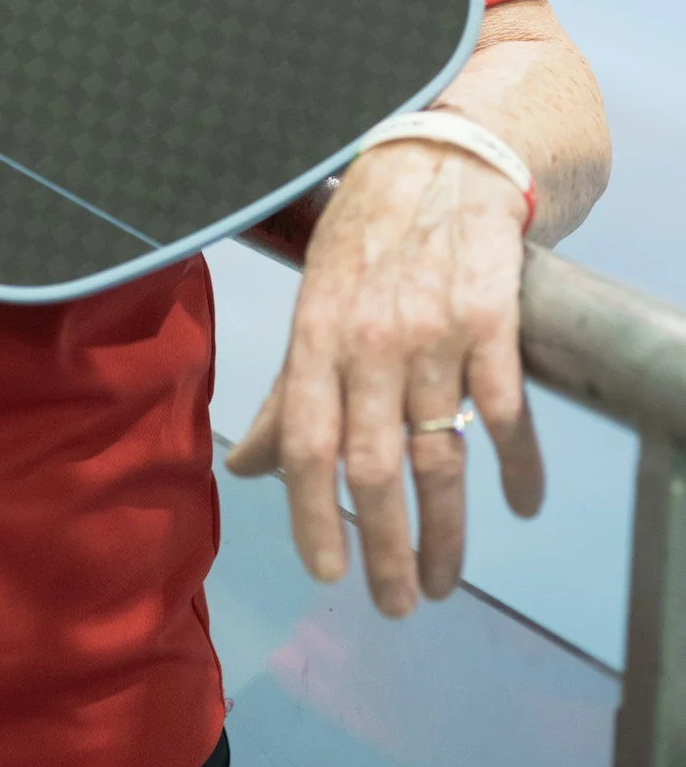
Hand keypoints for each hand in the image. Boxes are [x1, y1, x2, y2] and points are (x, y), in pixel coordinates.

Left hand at [225, 141, 542, 614]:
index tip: (329, 574)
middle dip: (386, 549)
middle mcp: (371, 341)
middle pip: (376, 467)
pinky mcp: (492, 324)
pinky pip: (507, 413)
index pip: (308, 444)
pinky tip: (520, 503)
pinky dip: (518, 466)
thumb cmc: (365, 238)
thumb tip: (246, 467)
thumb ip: (287, 392)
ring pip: (442, 455)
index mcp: (317, 336)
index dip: (314, 515)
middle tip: (396, 604)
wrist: (441, 162)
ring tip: (444, 581)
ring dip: (446, 531)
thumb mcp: (312, 303)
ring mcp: (434, 334)